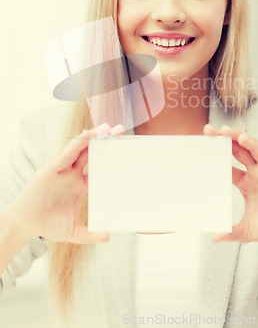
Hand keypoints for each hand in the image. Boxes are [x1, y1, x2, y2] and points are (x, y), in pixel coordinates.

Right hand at [10, 123, 124, 244]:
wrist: (24, 225)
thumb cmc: (47, 225)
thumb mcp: (74, 231)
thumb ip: (90, 234)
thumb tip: (108, 236)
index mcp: (80, 186)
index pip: (99, 169)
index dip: (111, 160)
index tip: (125, 153)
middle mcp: (72, 175)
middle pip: (92, 153)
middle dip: (105, 142)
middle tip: (121, 131)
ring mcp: (63, 171)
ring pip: (80, 149)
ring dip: (93, 137)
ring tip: (108, 128)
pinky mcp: (52, 169)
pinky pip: (67, 154)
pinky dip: (78, 144)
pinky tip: (88, 135)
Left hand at [204, 124, 257, 247]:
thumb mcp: (246, 230)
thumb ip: (229, 232)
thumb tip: (212, 238)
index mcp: (246, 183)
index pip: (228, 164)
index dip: (216, 155)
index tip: (202, 148)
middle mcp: (255, 173)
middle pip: (236, 150)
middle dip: (223, 139)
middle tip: (207, 130)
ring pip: (250, 147)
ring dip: (237, 137)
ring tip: (223, 130)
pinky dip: (254, 145)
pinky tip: (242, 138)